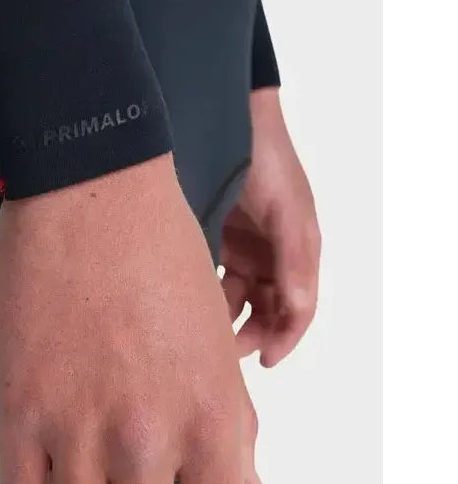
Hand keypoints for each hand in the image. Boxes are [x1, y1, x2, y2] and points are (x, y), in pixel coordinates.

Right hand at [0, 153, 260, 483]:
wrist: (93, 196)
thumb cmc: (162, 260)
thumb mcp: (217, 343)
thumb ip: (232, 427)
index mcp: (212, 417)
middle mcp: (148, 434)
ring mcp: (78, 425)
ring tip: (84, 469)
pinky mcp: (17, 408)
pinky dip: (36, 483)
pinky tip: (46, 446)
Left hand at [221, 88, 320, 366]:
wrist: (229, 122)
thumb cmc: (268, 164)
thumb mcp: (288, 212)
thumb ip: (293, 260)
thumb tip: (297, 310)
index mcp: (296, 253)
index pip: (296, 308)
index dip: (284, 337)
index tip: (264, 361)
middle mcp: (270, 256)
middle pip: (263, 309)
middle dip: (248, 333)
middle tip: (221, 351)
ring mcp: (240, 249)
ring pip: (232, 298)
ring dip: (220, 316)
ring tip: (198, 328)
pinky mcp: (211, 239)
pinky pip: (209, 277)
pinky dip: (201, 293)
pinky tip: (186, 301)